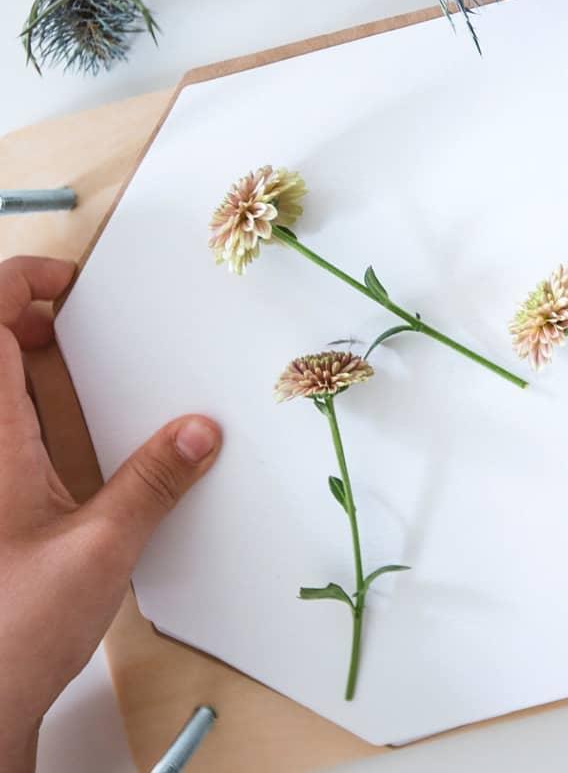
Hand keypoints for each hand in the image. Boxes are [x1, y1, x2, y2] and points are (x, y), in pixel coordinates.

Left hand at [0, 256, 221, 771]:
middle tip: (73, 315)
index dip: (19, 285)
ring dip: (15, 360)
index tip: (67, 282)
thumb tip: (200, 431)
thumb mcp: (100, 549)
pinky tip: (59, 428)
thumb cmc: (9, 632)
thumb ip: (153, 483)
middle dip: (18, 315)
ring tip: (65, 357)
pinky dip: (21, 403)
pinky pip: (1, 429)